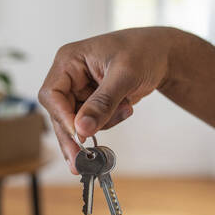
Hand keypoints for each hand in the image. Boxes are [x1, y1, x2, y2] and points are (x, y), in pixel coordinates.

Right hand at [38, 27, 181, 173]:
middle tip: (79, 163)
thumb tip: (81, 130)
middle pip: (59, 113)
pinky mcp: (90, 101)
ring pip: (76, 122)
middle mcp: (69, 76)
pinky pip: (91, 122)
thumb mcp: (124, 75)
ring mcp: (79, 90)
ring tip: (126, 108)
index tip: (78, 136)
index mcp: (69, 61)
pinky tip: (126, 107)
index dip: (62, 117)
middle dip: (74, 136)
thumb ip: (102, 103)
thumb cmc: (143, 51)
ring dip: (102, 123)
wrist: (162, 53)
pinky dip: (109, 121)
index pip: (52, 95)